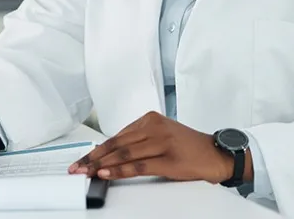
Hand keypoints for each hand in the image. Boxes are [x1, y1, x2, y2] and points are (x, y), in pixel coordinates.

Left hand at [68, 111, 250, 183]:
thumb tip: (110, 155)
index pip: (117, 136)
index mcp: (150, 120)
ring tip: (86, 172)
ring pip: (124, 154)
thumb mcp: (161, 136)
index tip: (82, 159)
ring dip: (102, 165)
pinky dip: (119, 170)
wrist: (216, 154)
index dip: (97, 149)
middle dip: (93, 157)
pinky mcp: (168, 159)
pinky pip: (138, 165)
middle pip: (117, 144)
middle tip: (77, 167)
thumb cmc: (188, 147)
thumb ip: (139, 141)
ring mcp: (161, 142)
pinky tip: (106, 173)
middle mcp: (154, 127)